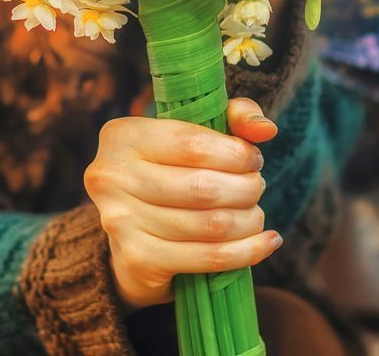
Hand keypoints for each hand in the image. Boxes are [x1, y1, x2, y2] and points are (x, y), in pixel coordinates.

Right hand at [84, 98, 281, 314]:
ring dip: (248, 220)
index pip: (192, 142)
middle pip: (202, 186)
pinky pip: (208, 257)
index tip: (254, 159)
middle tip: (256, 187)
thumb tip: (266, 130)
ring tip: (257, 214)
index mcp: (123, 136)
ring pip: (209, 224)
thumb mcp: (190, 135)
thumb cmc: (168, 173)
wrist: (130, 239)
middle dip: (245, 188)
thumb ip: (230, 118)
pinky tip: (266, 243)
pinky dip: (246, 252)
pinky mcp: (138, 260)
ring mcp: (121, 221)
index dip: (234, 152)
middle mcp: (112, 176)